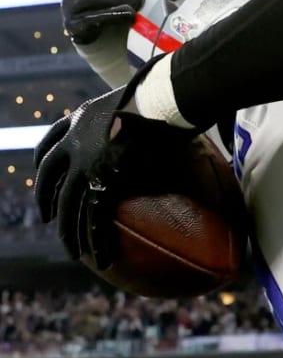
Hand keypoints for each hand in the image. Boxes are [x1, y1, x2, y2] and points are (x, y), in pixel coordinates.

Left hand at [33, 73, 194, 265]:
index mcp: (79, 120)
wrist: (163, 99)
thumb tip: (153, 122)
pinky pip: (93, 216)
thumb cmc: (162, 99)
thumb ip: (129, 117)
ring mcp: (85, 163)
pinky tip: (99, 257)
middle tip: (47, 216)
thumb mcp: (133, 103)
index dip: (45, 162)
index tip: (43, 173)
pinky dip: (94, 239)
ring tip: (73, 251)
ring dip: (69, 231)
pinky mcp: (102, 180)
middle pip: (50, 177)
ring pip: (69, 204)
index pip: (50, 143)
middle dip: (45, 199)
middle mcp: (75, 142)